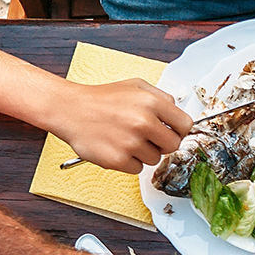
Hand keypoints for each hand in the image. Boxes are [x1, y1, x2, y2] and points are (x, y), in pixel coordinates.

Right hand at [45, 79, 191, 173]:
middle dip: (162, 143)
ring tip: (125, 138)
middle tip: (147, 137)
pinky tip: (116, 147)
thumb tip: (178, 113)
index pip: (185, 125)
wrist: (69, 109)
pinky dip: (129, 162)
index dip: (178, 130)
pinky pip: (138, 169)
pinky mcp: (118, 160)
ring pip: (155, 159)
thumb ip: (161, 97)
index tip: (171, 131)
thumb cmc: (101, 99)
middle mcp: (143, 122)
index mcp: (151, 102)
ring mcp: (131, 143)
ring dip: (144, 152)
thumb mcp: (135, 86)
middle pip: (173, 145)